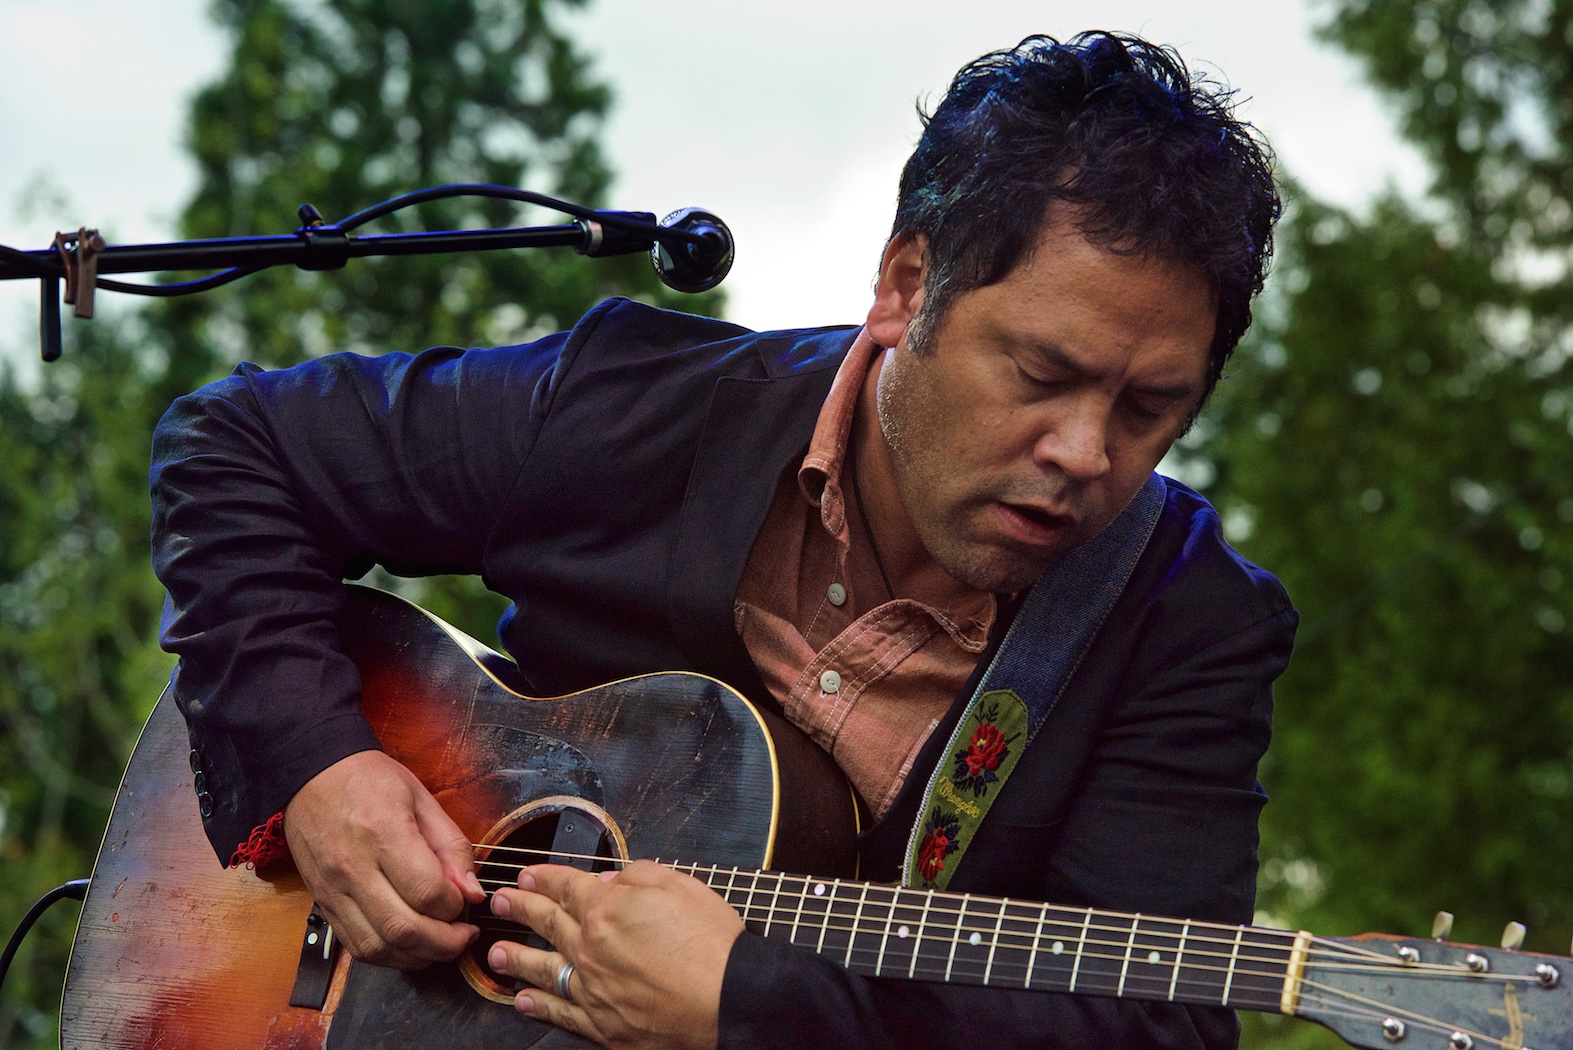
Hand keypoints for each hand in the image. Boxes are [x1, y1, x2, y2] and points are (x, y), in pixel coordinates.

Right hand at [283, 749, 485, 967]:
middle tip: (464, 935)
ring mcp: (333, 891)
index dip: (455, 906)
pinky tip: (411, 947)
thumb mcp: (421, 799)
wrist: (312, 776)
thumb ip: (451, 847)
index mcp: (383, 834)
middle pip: (403, 929)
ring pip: (378, 947)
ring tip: (441, 945)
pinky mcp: (324, 905)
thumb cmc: (370, 780)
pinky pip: (356, 947)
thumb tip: (471, 892)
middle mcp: (354, 868)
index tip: (465, 901)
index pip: (427, 892)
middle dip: (444, 943)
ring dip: (418, 956)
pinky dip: (389, 956)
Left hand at [487, 861, 744, 1049]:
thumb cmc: (711, 942)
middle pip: (545, 923)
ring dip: (515, 958)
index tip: (526, 875)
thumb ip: (639, 876)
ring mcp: (592, 989)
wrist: (728, 999)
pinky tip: (522, 1000)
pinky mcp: (602, 1025)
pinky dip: (537, 1006)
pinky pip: (560, 1013)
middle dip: (519, 909)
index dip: (543, 878)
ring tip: (495, 952)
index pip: (565, 886)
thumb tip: (609, 880)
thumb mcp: (681, 885)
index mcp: (607, 908)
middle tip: (500, 902)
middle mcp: (589, 948)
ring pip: (542, 970)